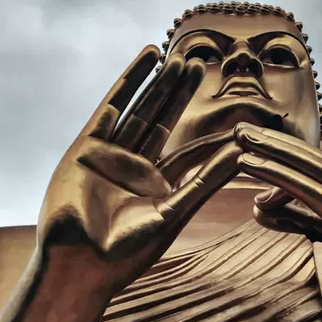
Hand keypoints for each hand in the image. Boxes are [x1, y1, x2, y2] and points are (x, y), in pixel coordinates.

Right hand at [38, 45, 239, 301]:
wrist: (79, 265)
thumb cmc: (126, 253)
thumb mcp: (174, 213)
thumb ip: (206, 181)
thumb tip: (242, 155)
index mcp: (156, 188)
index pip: (185, 149)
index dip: (205, 127)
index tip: (225, 105)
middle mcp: (133, 168)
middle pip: (162, 121)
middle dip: (180, 93)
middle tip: (200, 63)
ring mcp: (110, 155)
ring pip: (141, 109)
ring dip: (160, 83)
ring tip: (178, 56)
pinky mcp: (87, 146)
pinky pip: (112, 105)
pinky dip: (131, 81)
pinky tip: (147, 58)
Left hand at [234, 123, 321, 321]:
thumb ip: (317, 224)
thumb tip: (270, 210)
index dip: (289, 161)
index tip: (257, 151)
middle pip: (320, 160)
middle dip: (278, 144)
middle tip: (240, 131)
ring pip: (314, 169)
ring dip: (272, 153)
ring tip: (237, 144)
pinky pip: (312, 191)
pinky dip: (278, 176)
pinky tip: (252, 167)